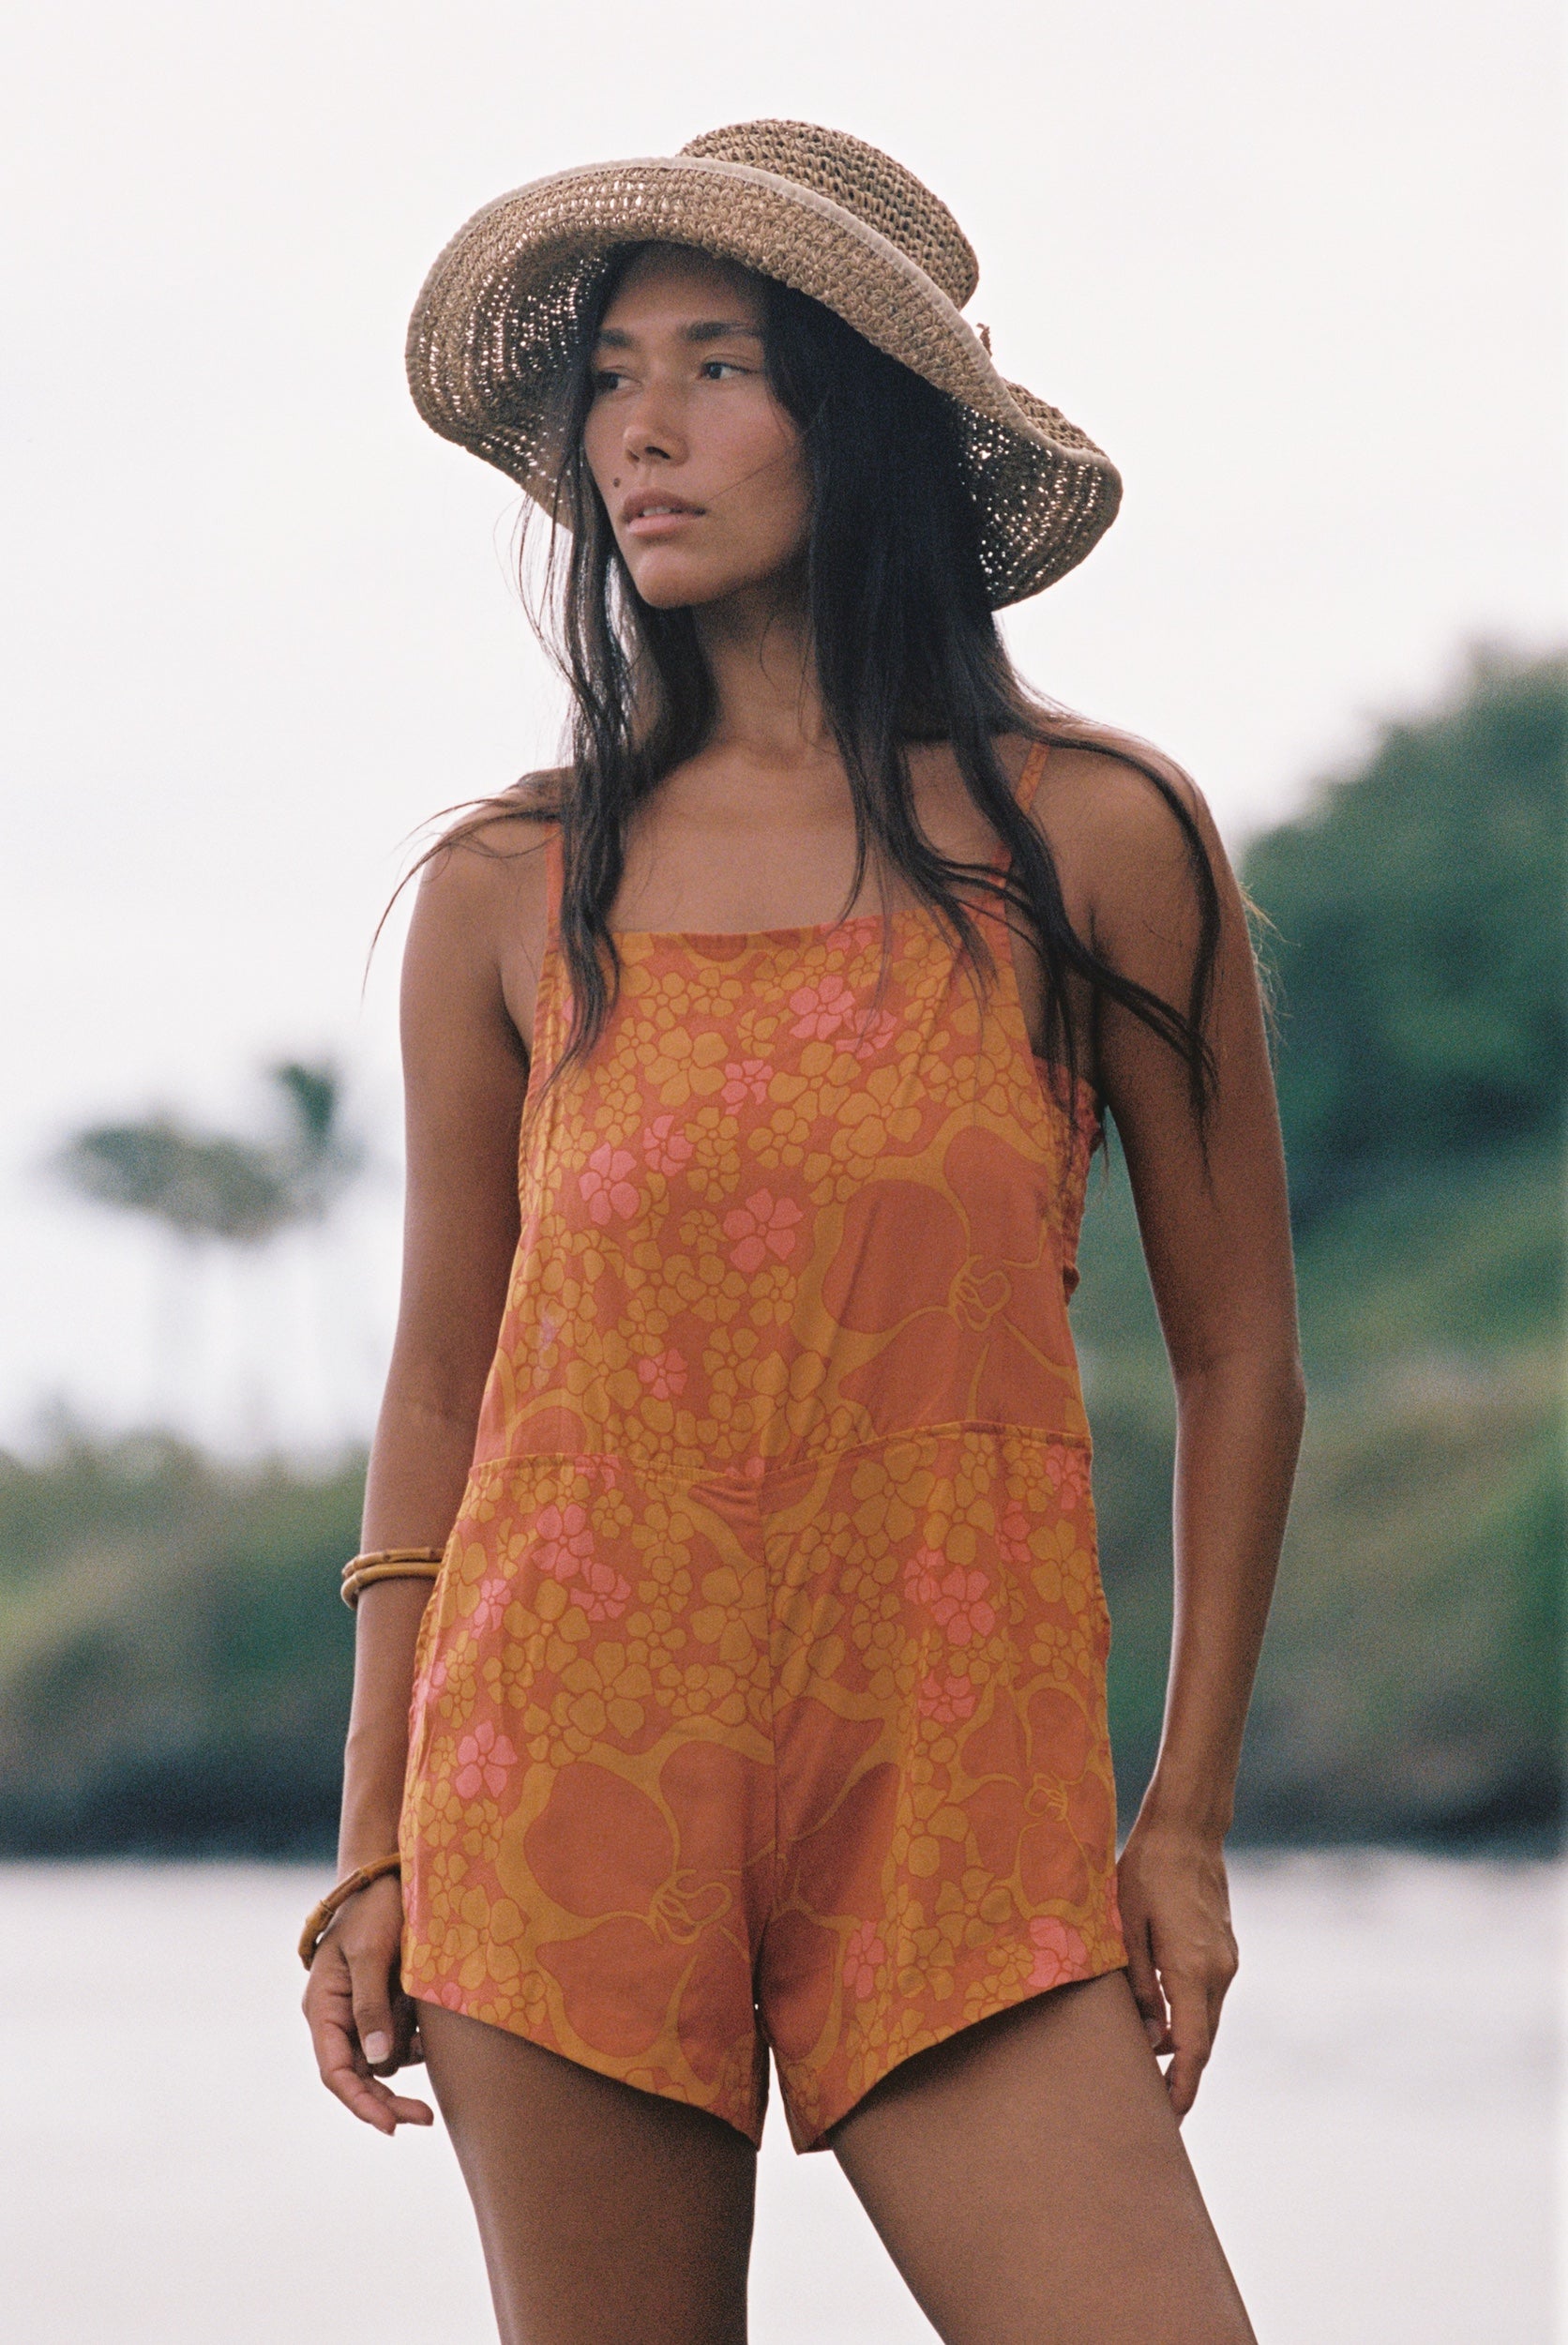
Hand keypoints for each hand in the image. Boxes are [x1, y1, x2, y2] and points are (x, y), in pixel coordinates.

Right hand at [302, 1872, 433, 2134]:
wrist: (388, 1876)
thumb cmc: (375, 1909)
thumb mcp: (372, 1953)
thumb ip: (371, 2005)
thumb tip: (376, 2059)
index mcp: (323, 2008)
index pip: (336, 2073)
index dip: (361, 2104)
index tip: (391, 2126)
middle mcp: (338, 2018)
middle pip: (359, 2077)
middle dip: (389, 2101)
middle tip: (427, 2117)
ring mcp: (360, 2013)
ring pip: (382, 2061)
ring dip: (407, 2061)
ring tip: (430, 2037)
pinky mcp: (384, 2004)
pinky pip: (400, 2039)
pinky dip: (416, 2042)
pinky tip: (431, 2029)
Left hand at [1115, 1815, 1238, 2120]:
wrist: (1188, 1831)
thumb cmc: (1146, 1871)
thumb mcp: (1127, 1925)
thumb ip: (1137, 1982)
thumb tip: (1146, 2034)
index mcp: (1191, 1969)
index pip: (1193, 2047)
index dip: (1182, 2087)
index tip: (1170, 2120)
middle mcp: (1218, 1972)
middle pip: (1202, 2042)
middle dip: (1181, 2077)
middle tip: (1152, 2110)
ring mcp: (1225, 1961)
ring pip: (1205, 2020)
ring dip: (1182, 2046)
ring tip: (1147, 2069)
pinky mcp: (1223, 1951)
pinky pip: (1206, 1997)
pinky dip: (1187, 2018)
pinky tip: (1158, 2023)